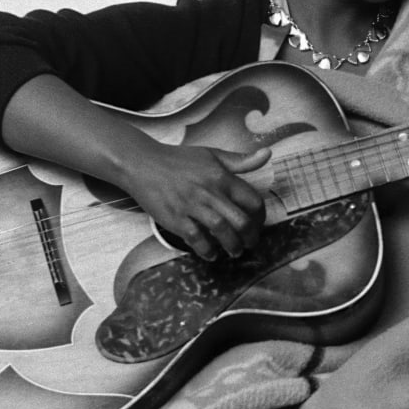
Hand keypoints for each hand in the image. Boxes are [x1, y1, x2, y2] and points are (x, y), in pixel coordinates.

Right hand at [122, 140, 270, 259]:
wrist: (142, 164)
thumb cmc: (179, 160)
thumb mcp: (212, 154)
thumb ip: (240, 160)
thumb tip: (267, 154)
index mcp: (222, 177)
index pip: (252, 201)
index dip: (260, 217)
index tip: (258, 224)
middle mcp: (210, 192)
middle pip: (241, 220)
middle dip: (250, 237)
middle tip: (250, 244)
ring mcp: (192, 206)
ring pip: (221, 230)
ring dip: (232, 246)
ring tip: (234, 251)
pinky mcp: (175, 218)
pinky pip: (195, 238)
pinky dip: (206, 249)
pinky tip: (210, 253)